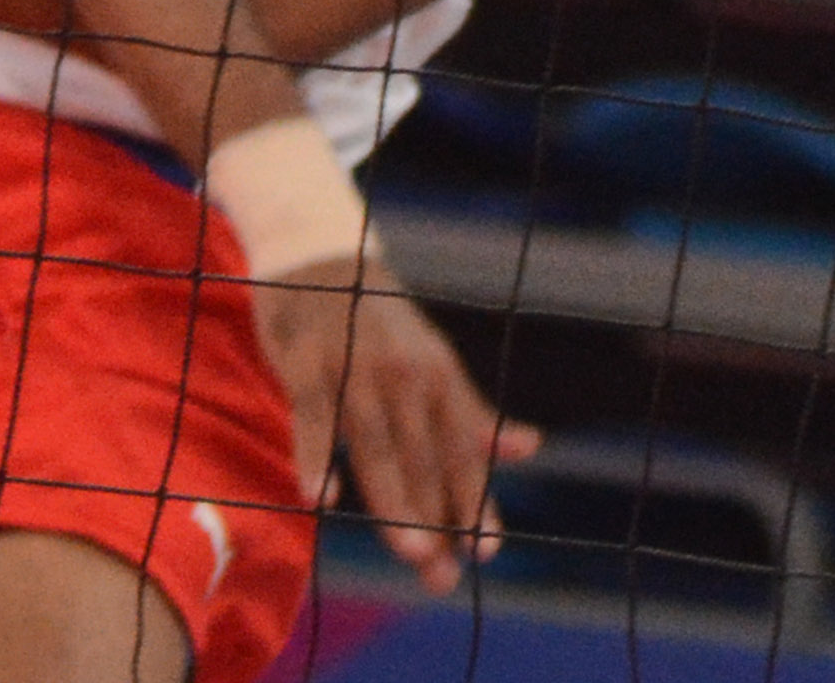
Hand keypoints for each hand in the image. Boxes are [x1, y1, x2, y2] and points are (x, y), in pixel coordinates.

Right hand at [249, 244, 537, 593]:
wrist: (321, 257)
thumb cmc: (381, 325)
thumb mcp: (434, 362)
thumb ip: (473, 412)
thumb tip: (529, 448)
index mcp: (439, 376)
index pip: (462, 449)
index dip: (475, 499)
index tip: (489, 550)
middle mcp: (405, 374)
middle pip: (423, 458)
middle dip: (435, 521)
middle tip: (442, 577)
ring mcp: (354, 368)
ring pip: (377, 445)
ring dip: (394, 501)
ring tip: (410, 553)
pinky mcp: (305, 365)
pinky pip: (312, 418)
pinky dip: (318, 457)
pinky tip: (321, 499)